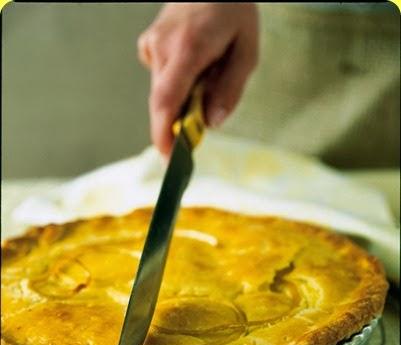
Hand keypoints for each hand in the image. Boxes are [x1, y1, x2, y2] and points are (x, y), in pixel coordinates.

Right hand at [138, 3, 258, 154]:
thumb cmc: (233, 13)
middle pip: (163, 103)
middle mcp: (162, 47)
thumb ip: (230, 89)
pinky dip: (177, 86)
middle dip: (178, 123)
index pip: (166, 100)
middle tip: (199, 125)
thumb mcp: (247, 51)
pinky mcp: (148, 46)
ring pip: (163, 93)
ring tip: (207, 74)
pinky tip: (194, 64)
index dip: (163, 134)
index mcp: (188, 48)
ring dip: (182, 100)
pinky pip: (161, 81)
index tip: (168, 158)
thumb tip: (212, 124)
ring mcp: (152, 45)